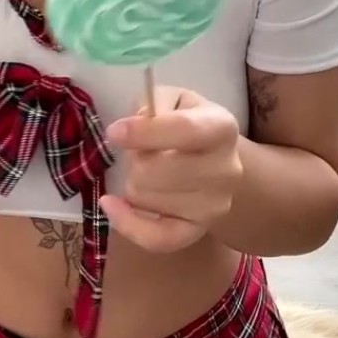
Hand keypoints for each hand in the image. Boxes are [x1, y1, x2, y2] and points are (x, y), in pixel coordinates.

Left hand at [100, 90, 242, 251]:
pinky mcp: (198, 231)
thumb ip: (152, 105)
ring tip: (145, 171)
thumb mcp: (173, 99)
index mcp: (221, 127)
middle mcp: (226, 169)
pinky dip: (128, 224)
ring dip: (133, 183)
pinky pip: (156, 238)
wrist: (217, 162)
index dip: (145, 132)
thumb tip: (128, 129)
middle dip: (135, 159)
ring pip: (146, 198)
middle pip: (156, 170)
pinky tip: (111, 205)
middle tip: (139, 152)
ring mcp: (215, 205)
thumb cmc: (187, 123)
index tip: (114, 132)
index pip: (184, 131)